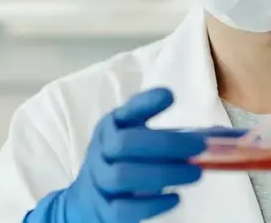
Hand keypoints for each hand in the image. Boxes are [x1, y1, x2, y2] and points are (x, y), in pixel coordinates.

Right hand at [24, 88, 245, 222]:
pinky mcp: (104, 209)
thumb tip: (219, 135)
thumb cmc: (120, 165)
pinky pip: (124, 208)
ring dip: (163, 173)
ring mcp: (99, 180)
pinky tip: (174, 197)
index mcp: (110, 129)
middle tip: (198, 148)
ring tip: (195, 173)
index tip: (169, 95)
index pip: (123, 112)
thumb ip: (168, 137)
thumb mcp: (135, 144)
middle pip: (124, 143)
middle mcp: (100, 151)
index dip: (144, 103)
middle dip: (163, 144)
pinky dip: (152, 204)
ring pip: (123, 175)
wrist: (86, 201)